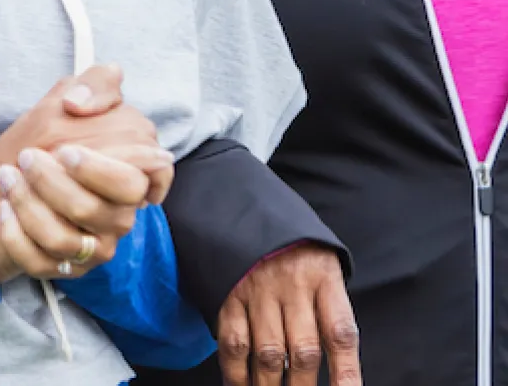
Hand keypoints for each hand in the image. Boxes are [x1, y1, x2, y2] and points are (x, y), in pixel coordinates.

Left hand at [0, 64, 165, 281]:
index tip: (66, 151)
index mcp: (131, 171)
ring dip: (29, 205)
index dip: (108, 169)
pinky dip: (16, 233)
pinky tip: (4, 207)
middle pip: (98, 209)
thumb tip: (80, 104)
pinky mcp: (68, 269)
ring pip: (67, 239)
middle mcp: (120, 213)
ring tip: (8, 177)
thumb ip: (94, 85)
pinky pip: (41, 261)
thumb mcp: (69, 96)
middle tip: (27, 157)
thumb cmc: (45, 137)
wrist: (4, 177)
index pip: (151, 178)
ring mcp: (96, 245)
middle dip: (55, 184)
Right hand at [216, 244, 360, 385]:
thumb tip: (341, 373)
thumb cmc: (296, 250)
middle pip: (303, 352)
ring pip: (269, 354)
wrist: (249, 208)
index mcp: (324, 277)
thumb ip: (330, 313)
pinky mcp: (229, 294)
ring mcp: (258, 290)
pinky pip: (234, 342)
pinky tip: (241, 385)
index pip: (340, 334)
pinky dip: (236, 373)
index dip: (346, 374)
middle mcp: (292, 284)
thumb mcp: (323, 268)